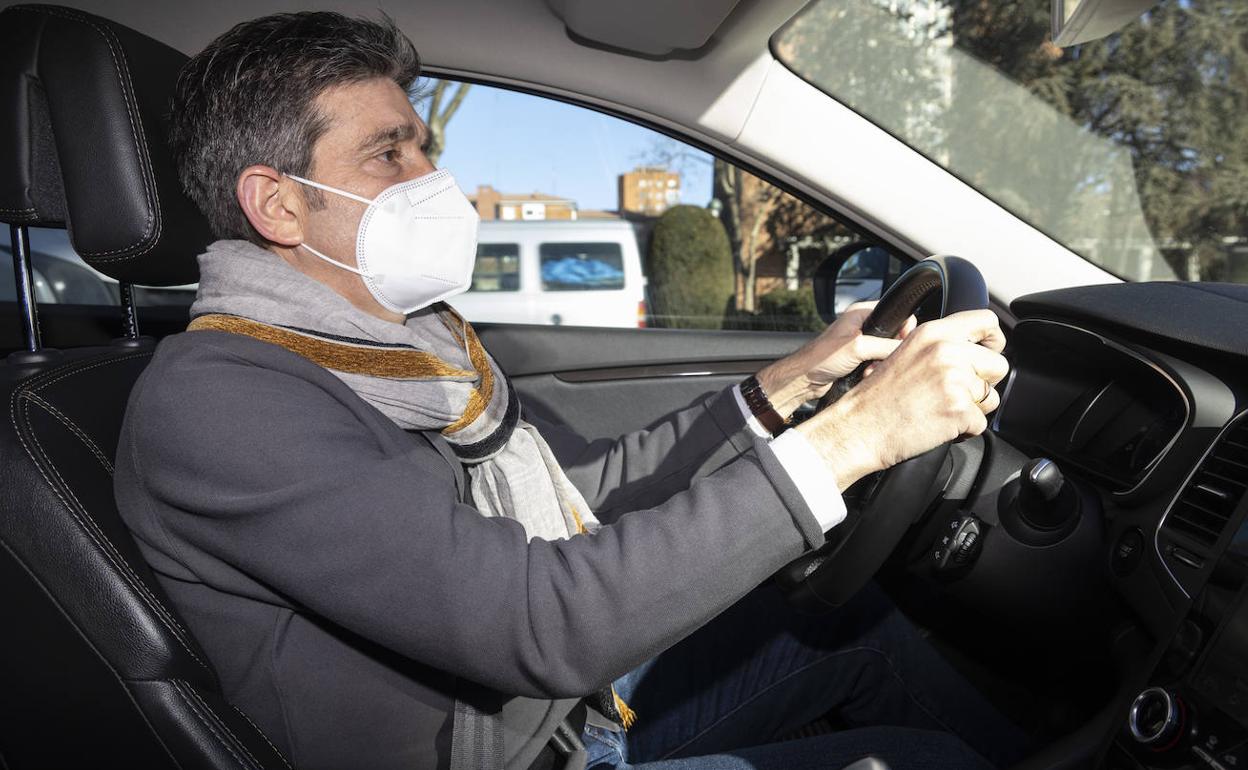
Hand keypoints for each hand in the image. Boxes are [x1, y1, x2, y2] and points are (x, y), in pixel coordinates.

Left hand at [754, 301, 916, 418]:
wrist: (803, 378)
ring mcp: (860, 343)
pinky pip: (876, 364)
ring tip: (869, 369)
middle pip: (892, 335)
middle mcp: (861, 326)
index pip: (894, 312)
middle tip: (881, 359)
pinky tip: (864, 376)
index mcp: (860, 313)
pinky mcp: (857, 359)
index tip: (902, 341)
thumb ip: (885, 345)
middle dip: (890, 351)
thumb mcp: (858, 347)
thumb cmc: (821, 357)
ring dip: (881, 364)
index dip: (902, 326)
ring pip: (885, 352)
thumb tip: (907, 348)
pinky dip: (874, 370)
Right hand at [795, 309, 1008, 490]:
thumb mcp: (905, 353)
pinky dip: (964, 430)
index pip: (986, 321)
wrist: (858, 428)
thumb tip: (974, 350)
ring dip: (973, 409)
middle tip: (954, 394)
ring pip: (992, 397)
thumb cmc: (877, 398)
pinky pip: (981, 423)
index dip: (994, 340)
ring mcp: (954, 380)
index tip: (988, 353)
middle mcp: (945, 351)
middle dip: (983, 383)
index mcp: (933, 333)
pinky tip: (938, 425)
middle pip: (998, 364)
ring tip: (940, 410)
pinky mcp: (958, 409)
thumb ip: (939, 345)